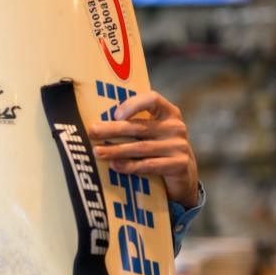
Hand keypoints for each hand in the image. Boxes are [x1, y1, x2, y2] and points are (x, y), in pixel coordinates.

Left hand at [88, 91, 199, 208]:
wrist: (183, 175)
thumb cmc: (158, 149)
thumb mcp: (151, 133)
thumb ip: (133, 124)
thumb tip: (98, 123)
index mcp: (168, 113)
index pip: (152, 99)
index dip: (133, 104)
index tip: (115, 115)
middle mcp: (175, 127)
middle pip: (139, 127)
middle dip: (113, 129)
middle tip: (92, 132)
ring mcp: (179, 146)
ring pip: (141, 147)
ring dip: (116, 150)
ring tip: (97, 152)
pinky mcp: (179, 165)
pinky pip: (149, 165)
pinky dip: (130, 165)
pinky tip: (114, 165)